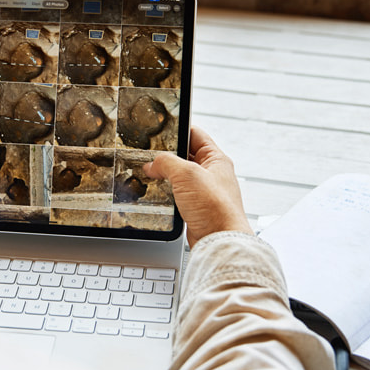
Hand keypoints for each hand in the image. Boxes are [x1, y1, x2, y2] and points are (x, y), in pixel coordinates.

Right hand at [143, 126, 252, 246]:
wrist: (220, 239)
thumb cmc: (215, 207)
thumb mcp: (187, 174)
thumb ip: (167, 163)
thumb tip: (153, 164)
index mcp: (216, 159)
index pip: (195, 134)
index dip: (178, 130)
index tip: (161, 130)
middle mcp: (211, 174)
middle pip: (185, 156)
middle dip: (167, 156)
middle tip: (150, 155)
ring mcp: (204, 191)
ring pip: (179, 177)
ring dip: (166, 176)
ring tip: (151, 174)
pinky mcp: (196, 208)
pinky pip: (178, 195)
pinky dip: (167, 193)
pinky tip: (158, 194)